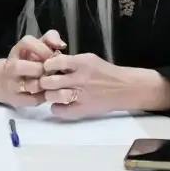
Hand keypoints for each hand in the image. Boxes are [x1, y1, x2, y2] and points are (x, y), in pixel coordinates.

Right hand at [0, 30, 67, 106]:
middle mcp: (11, 67)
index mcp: (17, 51)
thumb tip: (61, 45)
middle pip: (21, 66)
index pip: (26, 42)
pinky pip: (35, 100)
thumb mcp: (36, 46)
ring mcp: (12, 85)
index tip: (54, 54)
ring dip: (45, 84)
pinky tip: (49, 92)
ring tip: (52, 82)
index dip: (43, 49)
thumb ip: (50, 39)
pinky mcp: (17, 100)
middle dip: (41, 68)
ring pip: (30, 85)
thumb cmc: (27, 62)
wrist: (3, 82)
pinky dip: (45, 96)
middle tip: (52, 71)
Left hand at [39, 52, 169, 118]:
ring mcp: (81, 95)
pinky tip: (60, 105)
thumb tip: (50, 63)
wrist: (125, 88)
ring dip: (49, 95)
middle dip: (44, 81)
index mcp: (82, 63)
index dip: (47, 66)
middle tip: (46, 83)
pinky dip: (56, 108)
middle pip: (49, 81)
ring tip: (53, 93)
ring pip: (52, 96)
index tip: (48, 68)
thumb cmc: (106, 72)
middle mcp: (80, 78)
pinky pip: (60, 111)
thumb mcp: (90, 59)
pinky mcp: (83, 109)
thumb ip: (71, 62)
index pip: (54, 62)